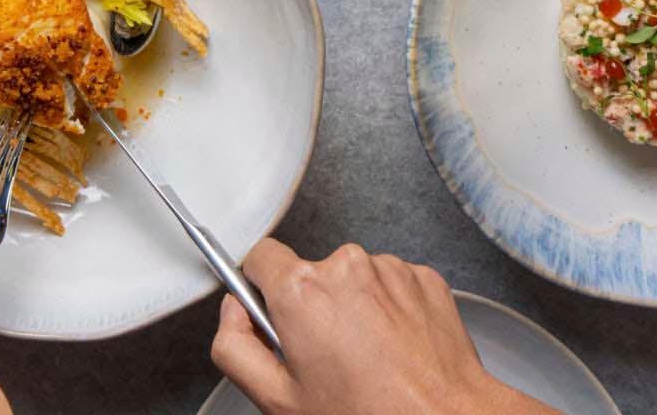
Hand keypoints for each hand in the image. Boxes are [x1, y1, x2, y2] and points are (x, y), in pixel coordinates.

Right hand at [211, 240, 558, 414]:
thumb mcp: (278, 400)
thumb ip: (234, 348)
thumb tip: (233, 314)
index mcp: (301, 291)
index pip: (259, 256)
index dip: (260, 288)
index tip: (273, 314)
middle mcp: (345, 266)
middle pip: (308, 271)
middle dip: (311, 306)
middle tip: (327, 356)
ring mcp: (389, 269)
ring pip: (352, 278)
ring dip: (353, 307)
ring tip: (369, 356)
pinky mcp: (423, 277)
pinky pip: (390, 284)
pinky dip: (389, 309)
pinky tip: (394, 347)